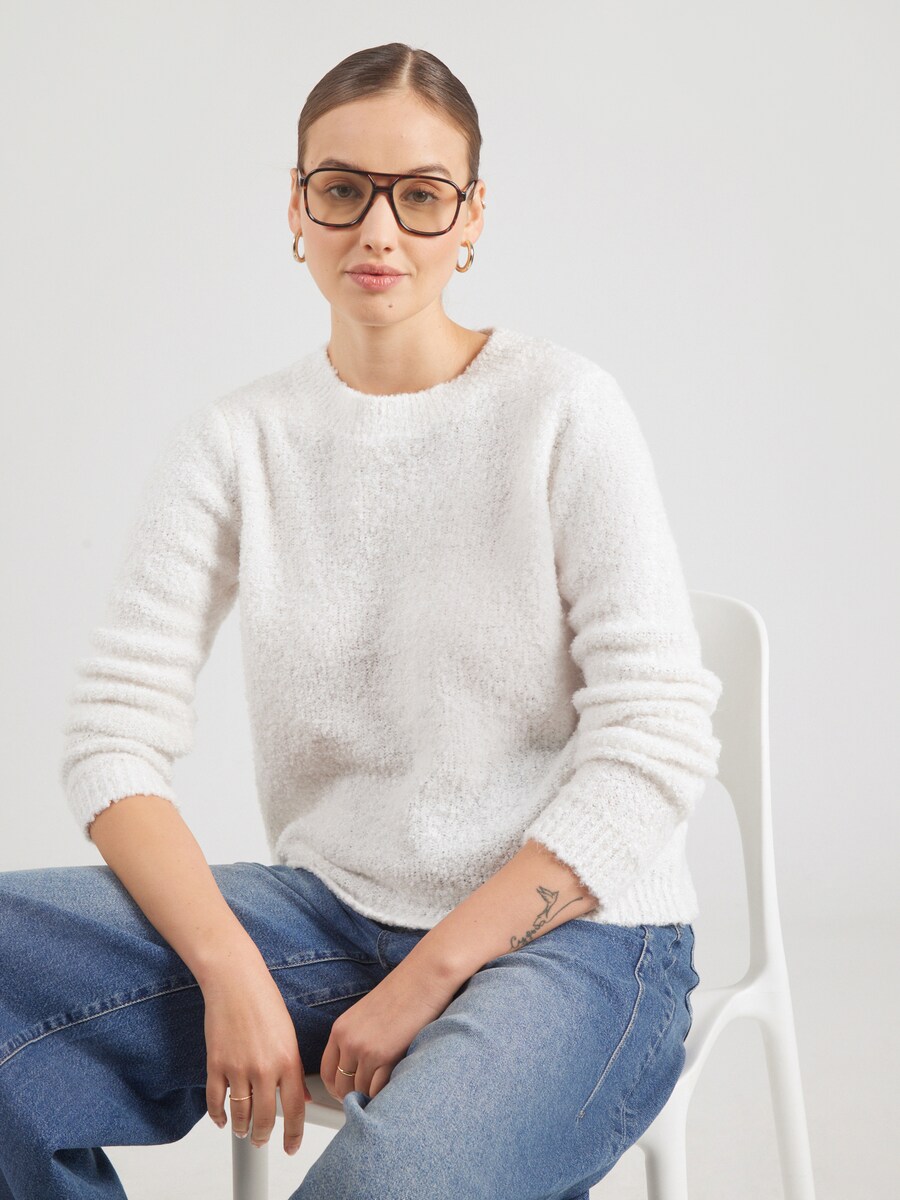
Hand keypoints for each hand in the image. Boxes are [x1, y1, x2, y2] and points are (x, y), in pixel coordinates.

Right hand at [201, 946, 313, 1156]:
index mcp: (288, 1059)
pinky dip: (217, 1116)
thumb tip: (303, 1097)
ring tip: (244, 1131)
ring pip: (240, 1115)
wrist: (235, 981)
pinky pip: (215, 1101)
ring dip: (242, 1129)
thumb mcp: (289, 1034)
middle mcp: (264, 1067)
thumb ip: (294, 1068)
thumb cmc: (264, 1002)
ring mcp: (238, 1067)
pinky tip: (222, 1119)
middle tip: (262, 1141)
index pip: (296, 1109)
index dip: (294, 1135)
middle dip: (264, 1136)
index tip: (291, 1147)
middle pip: (266, 1118)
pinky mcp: (215, 1064)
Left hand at [320, 956, 463, 1101]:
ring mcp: (365, 1049)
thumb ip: (357, 1038)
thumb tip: (357, 1067)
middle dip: (353, 1097)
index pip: (326, 1071)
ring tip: (384, 1095)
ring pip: (360, 1091)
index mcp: (340, 1029)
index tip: (347, 1094)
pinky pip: (378, 1089)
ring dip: (371, 1096)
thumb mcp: (367, 1014)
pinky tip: (394, 1089)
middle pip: (341, 1086)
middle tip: (368, 1100)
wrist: (423, 978)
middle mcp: (348, 1041)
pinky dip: (385, 1095)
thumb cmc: (402, 993)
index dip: (336, 1088)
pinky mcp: (386, 1056)